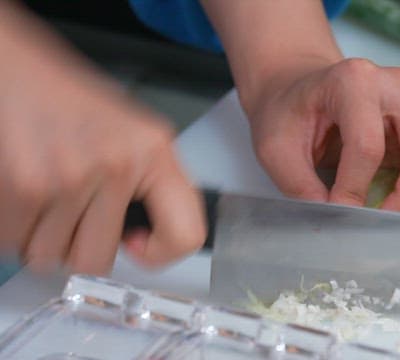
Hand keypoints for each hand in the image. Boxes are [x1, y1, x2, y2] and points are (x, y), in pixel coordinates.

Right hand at [0, 4, 205, 273]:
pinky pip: (15, 242)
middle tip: (70, 211)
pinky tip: (21, 191)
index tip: (136, 243)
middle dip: (76, 245)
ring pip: (50, 257)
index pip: (186, 234)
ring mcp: (69, 176)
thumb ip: (147, 185)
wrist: (12, 68)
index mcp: (154, 151)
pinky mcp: (23, 185)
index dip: (159, 254)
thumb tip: (146, 242)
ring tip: (43, 193)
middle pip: (96, 260)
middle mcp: (118, 164)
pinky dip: (12, 227)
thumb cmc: (68, 101)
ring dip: (40, 236)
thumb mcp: (131, 135)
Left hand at [244, 58, 399, 215]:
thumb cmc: (287, 114)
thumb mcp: (275, 148)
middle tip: (382, 230)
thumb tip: (333, 223)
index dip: (355, 187)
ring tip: (390, 230)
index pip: (368, 144)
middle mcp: (395, 87)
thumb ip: (300, 185)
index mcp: (354, 80)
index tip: (338, 214)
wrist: (298, 93)